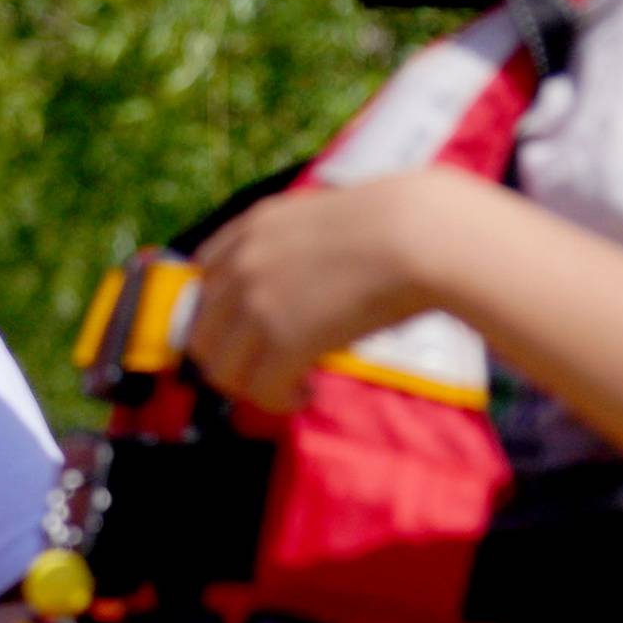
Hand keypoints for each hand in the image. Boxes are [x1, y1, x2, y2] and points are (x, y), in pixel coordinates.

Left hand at [182, 170, 456, 413]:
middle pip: (202, 332)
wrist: (421, 235)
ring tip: (285, 389)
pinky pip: (260, 389)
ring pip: (221, 368)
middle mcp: (242, 264)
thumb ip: (297, 249)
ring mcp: (257, 303)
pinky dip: (278, 400)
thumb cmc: (397, 226)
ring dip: (250, 386)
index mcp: (252, 228)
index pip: (204, 279)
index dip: (222, 313)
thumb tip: (302, 292)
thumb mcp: (326, 222)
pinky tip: (304, 395)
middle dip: (229, 359)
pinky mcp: (283, 340)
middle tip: (264, 372)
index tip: (250, 333)